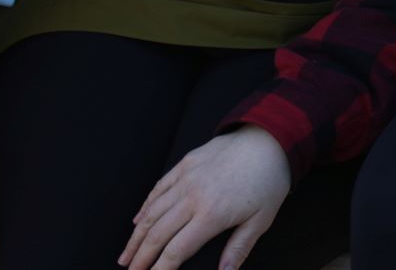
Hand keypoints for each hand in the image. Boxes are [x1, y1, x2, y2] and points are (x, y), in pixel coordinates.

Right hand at [120, 126, 290, 269]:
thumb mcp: (261, 220)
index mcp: (212, 214)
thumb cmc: (269, 181)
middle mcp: (193, 196)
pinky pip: (159, 187)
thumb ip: (239, 249)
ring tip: (126, 254)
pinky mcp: (186, 163)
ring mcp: (187, 177)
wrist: (269, 138)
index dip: (160, 268)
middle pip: (157, 232)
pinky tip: (137, 221)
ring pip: (152, 211)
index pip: (176, 249)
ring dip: (136, 235)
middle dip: (141, 256)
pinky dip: (146, 206)